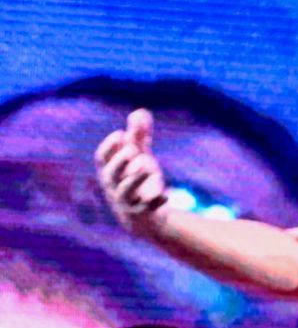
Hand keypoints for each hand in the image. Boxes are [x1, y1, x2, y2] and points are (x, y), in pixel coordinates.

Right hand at [94, 108, 170, 229]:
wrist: (143, 216)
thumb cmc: (136, 180)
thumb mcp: (139, 157)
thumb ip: (139, 136)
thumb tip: (141, 111)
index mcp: (110, 171)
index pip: (101, 158)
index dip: (109, 146)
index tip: (121, 134)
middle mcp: (114, 186)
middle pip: (110, 174)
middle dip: (120, 161)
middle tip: (133, 148)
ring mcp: (128, 201)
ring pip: (125, 191)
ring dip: (136, 178)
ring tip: (149, 166)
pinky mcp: (144, 213)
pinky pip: (148, 209)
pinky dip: (156, 202)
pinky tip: (166, 196)